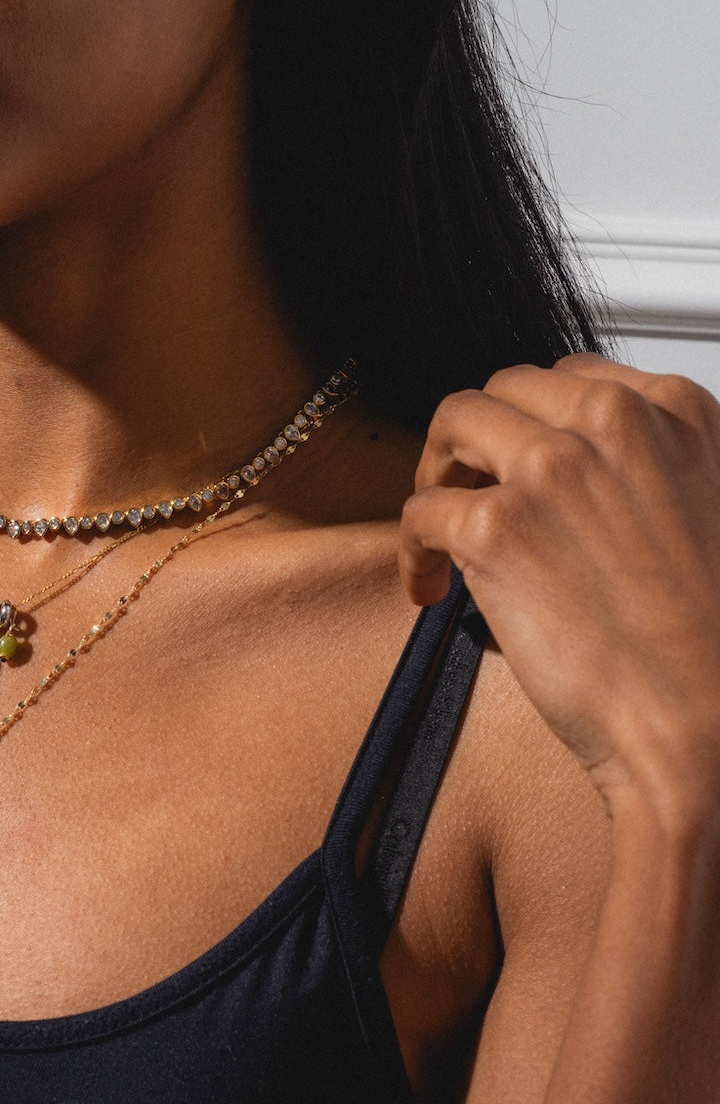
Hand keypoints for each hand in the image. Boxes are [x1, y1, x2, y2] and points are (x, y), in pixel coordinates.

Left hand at [399, 354, 719, 809]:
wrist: (707, 724)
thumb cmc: (707, 641)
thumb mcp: (706, 512)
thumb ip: (643, 468)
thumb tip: (568, 465)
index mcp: (674, 414)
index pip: (566, 379)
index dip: (527, 421)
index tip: (513, 457)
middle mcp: (612, 424)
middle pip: (501, 392)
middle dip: (476, 439)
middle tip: (464, 486)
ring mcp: (550, 469)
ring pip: (451, 425)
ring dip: (435, 473)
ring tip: (441, 528)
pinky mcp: (495, 527)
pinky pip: (418, 511)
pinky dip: (412, 551)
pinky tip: (431, 586)